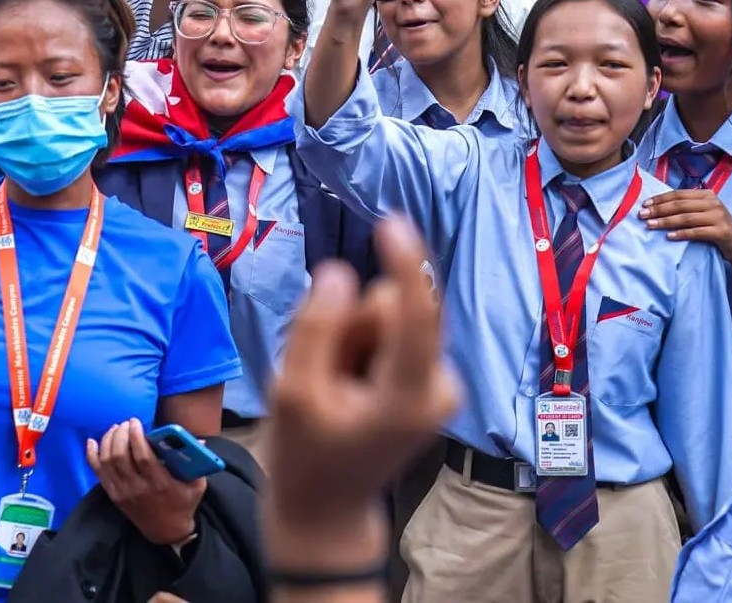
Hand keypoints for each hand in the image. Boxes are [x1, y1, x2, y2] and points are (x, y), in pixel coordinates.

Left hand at [87, 417, 201, 545]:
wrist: (166, 532)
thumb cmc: (183, 504)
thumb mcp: (196, 485)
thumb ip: (197, 462)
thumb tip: (197, 439)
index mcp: (159, 483)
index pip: (142, 456)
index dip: (136, 436)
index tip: (135, 422)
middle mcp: (137, 488)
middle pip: (120, 456)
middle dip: (121, 434)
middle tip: (126, 423)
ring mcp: (122, 492)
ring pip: (107, 461)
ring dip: (109, 440)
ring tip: (116, 428)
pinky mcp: (113, 495)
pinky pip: (98, 472)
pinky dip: (92, 455)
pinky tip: (92, 441)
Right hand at [263, 217, 458, 563]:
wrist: (326, 509)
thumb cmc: (307, 456)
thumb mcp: (293, 392)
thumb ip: (314, 329)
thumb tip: (338, 273)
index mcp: (410, 395)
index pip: (416, 315)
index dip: (404, 263)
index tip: (391, 222)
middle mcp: (439, 384)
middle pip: (391, 308)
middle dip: (350, 323)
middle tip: (322, 373)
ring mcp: (436, 381)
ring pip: (386, 315)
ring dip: (351, 336)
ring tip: (332, 383)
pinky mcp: (426, 376)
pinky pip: (387, 330)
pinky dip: (360, 346)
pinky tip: (344, 382)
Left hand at [640, 189, 731, 261]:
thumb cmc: (715, 227)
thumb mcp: (703, 212)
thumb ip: (686, 206)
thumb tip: (657, 206)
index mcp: (706, 195)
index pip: (678, 194)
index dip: (660, 198)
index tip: (644, 204)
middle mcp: (713, 203)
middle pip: (680, 205)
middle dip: (659, 210)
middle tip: (641, 215)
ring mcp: (718, 216)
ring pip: (686, 218)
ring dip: (665, 221)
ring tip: (649, 225)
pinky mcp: (721, 231)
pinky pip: (696, 232)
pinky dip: (681, 233)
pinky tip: (669, 236)